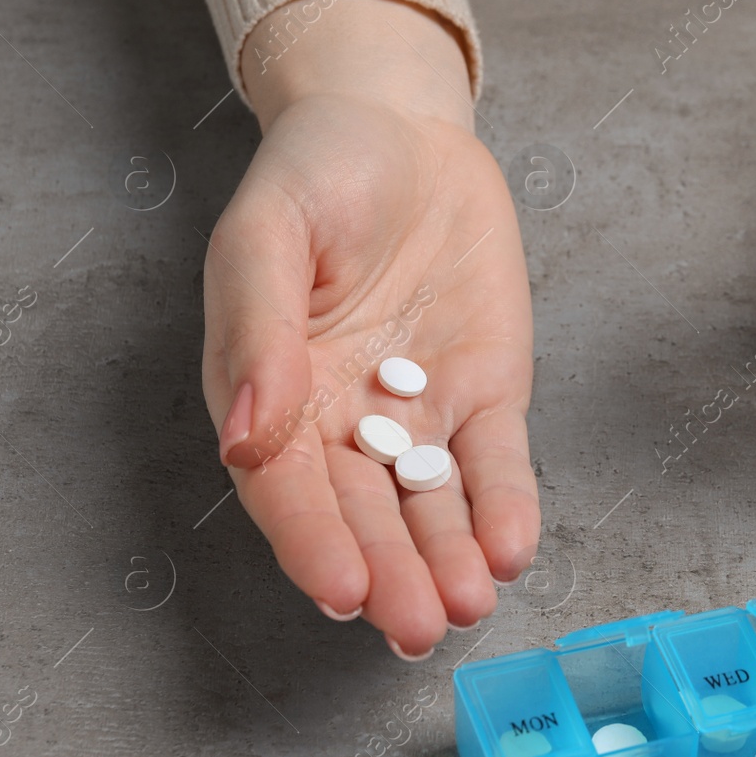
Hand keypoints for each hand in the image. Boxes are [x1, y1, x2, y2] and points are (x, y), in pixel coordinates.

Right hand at [205, 0, 539, 658]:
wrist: (402, 128)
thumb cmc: (316, 176)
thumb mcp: (267, 234)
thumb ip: (258, 332)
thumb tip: (243, 439)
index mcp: (274, 394)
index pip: (288, 487)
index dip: (312, 542)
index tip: (342, 591)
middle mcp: (344, 422)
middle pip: (365, 515)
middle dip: (390, 574)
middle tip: (415, 627)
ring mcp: (420, 413)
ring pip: (432, 506)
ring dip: (448, 559)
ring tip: (466, 604)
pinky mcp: (487, 394)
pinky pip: (496, 462)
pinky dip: (505, 506)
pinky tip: (512, 548)